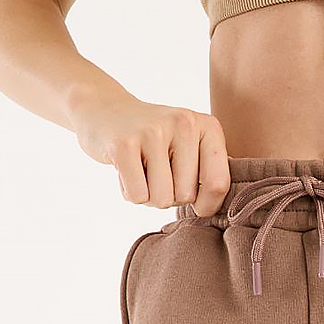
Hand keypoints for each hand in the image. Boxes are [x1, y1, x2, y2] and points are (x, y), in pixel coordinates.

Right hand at [68, 86, 230, 216]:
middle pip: (185, 196)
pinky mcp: (124, 143)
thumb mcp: (192, 150)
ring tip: (142, 170)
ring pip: (161, 199)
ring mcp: (153, 131)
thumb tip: (212, 213)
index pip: (218, 185)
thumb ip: (211, 177)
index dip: (205, 205)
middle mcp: (185, 123)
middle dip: (169, 196)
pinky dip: (129, 192)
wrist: (106, 111)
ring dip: (149, 196)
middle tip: (157, 172)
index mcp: (208, 127)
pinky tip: (126, 169)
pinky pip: (137, 196)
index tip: (193, 199)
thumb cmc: (156, 143)